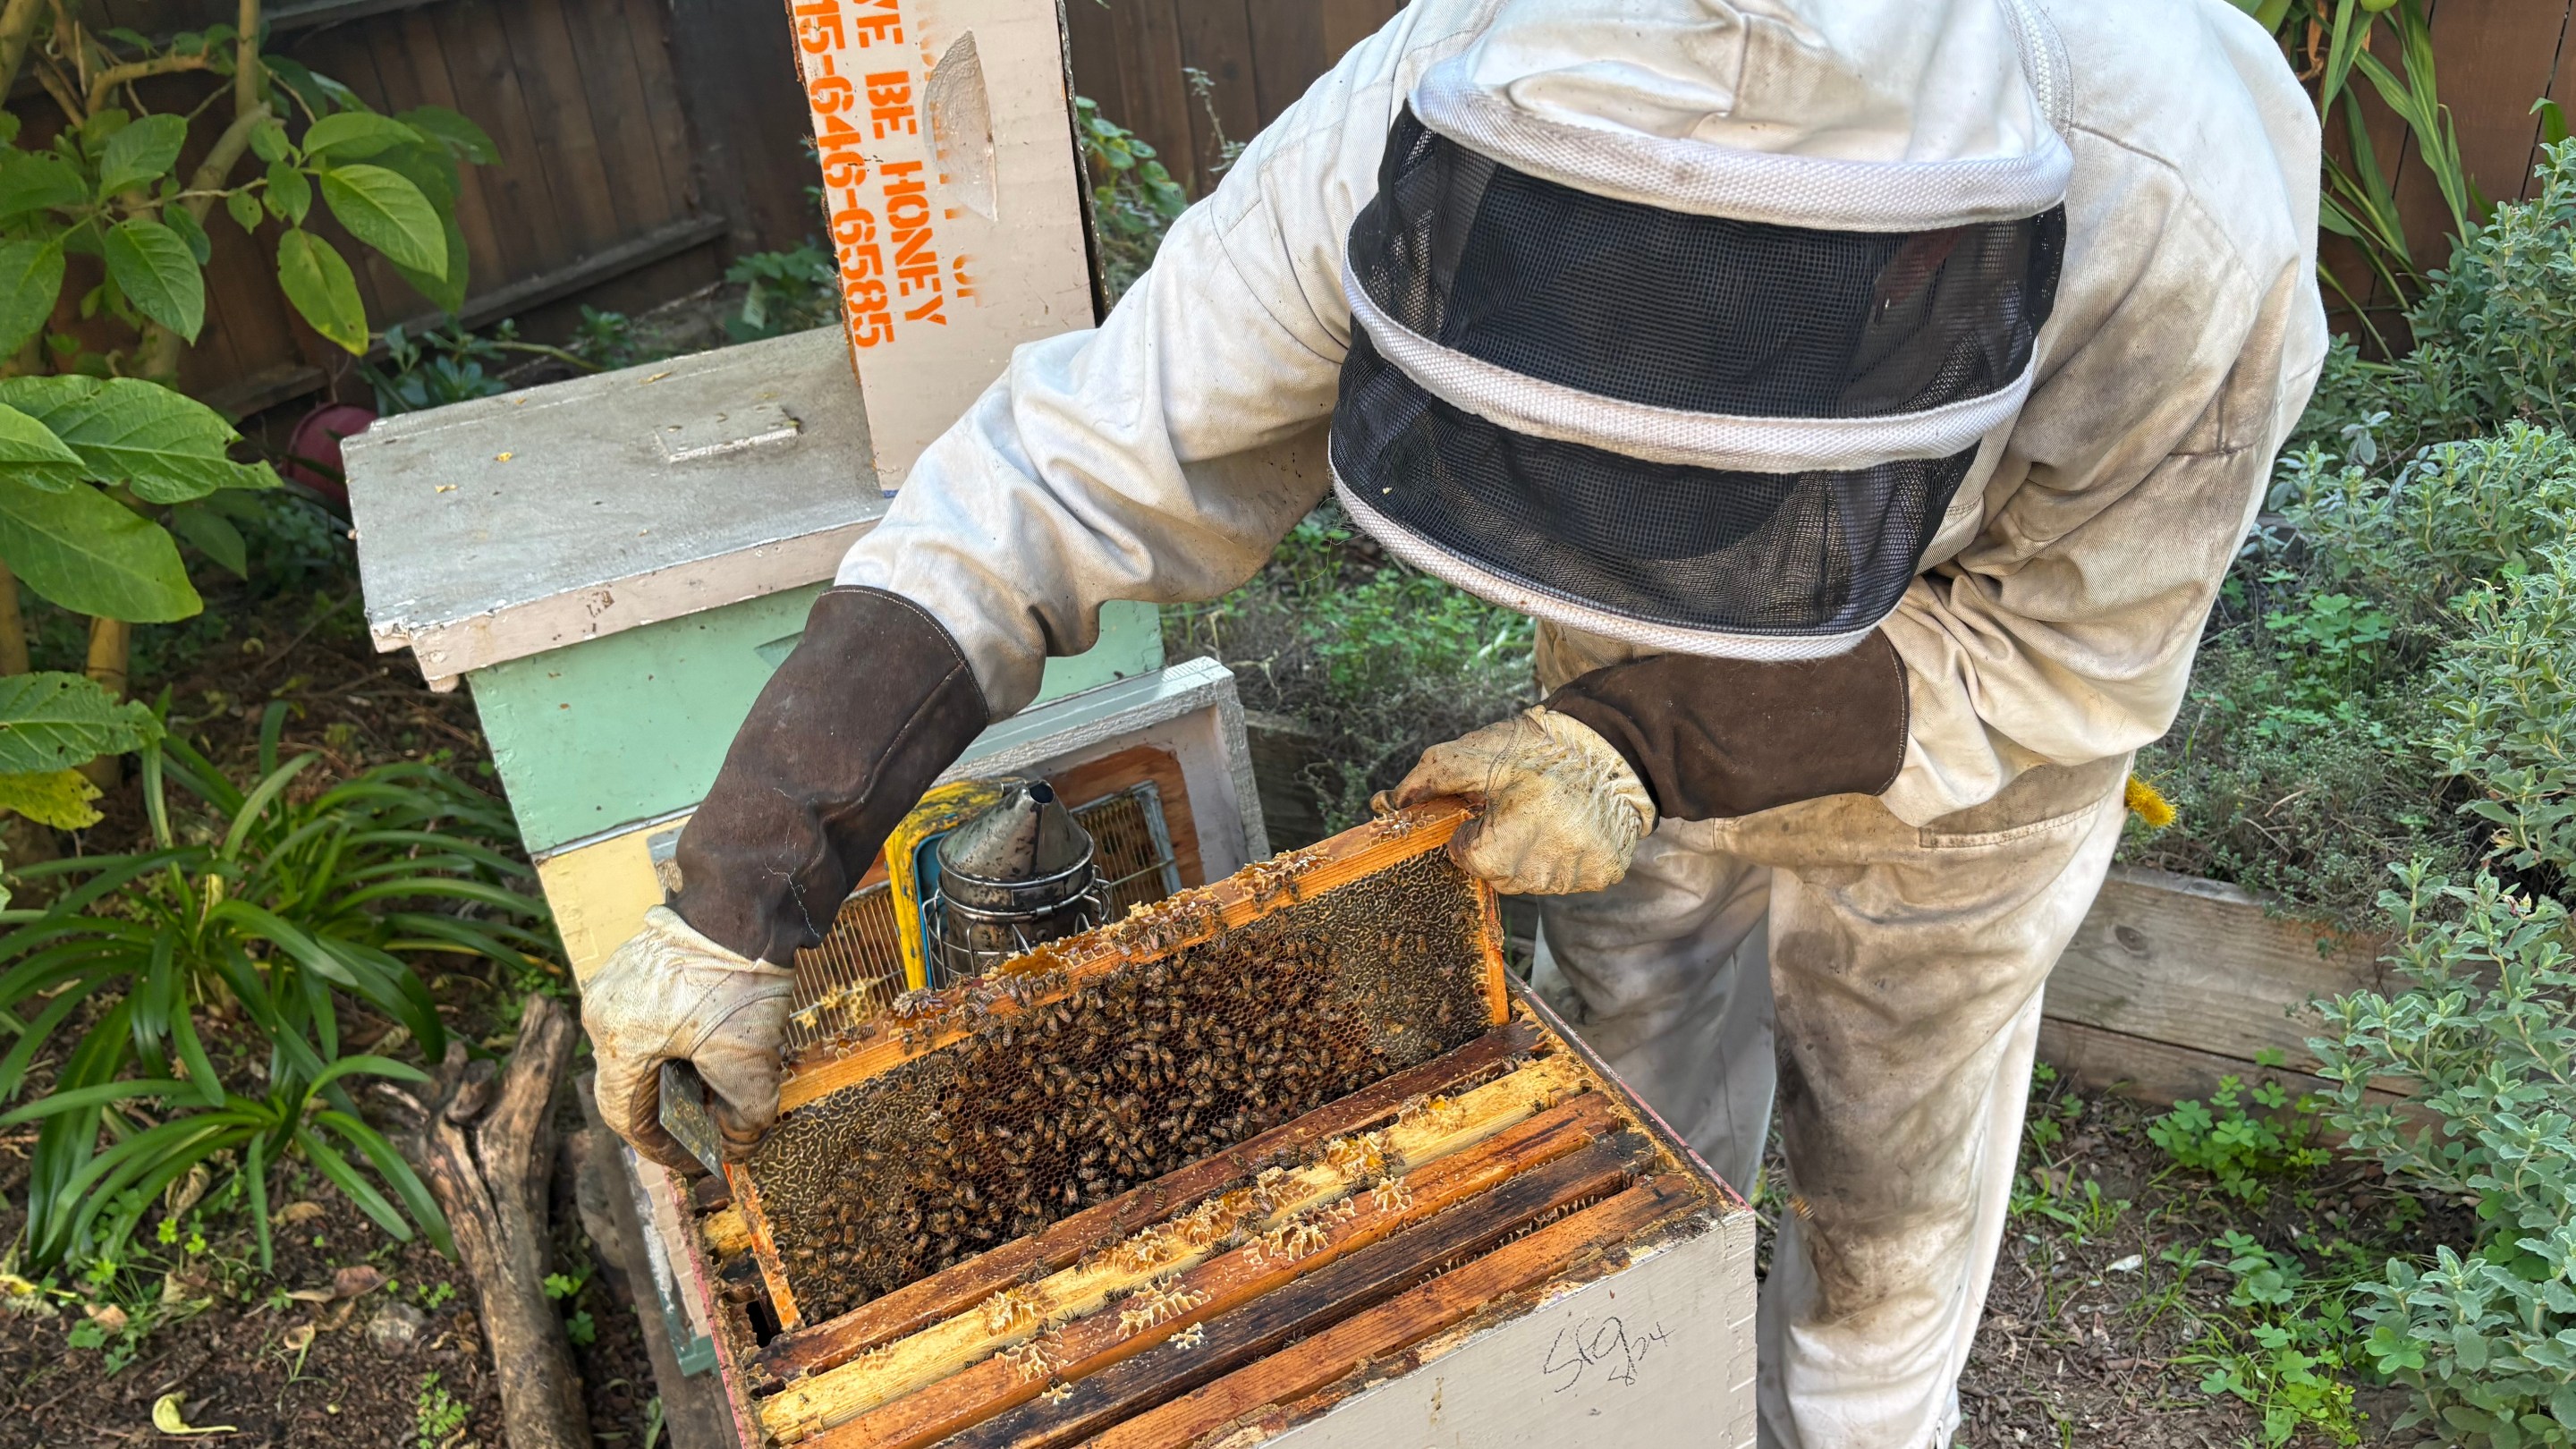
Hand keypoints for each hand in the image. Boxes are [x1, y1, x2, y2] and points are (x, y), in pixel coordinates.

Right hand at [584, 906, 794, 1173]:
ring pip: (637, 1049)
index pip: (625, 1116)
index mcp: (619, 1042)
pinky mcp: (631, 963)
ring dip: (671, 1074)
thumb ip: (744, 1115)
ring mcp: (612, 984)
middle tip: (707, 1123)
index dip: (661, 1147)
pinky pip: (643, 1017)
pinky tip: (707, 1044)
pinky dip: (671, 1040)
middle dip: (669, 1110)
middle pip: (629, 1082)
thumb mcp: (748, 1059)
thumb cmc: (739, 980)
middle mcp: (602, 1014)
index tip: (694, 1157)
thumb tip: (738, 1146)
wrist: (744, 902)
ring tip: (712, 1084)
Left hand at [1390, 707, 1654, 893]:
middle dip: (1500, 846)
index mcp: (1505, 845)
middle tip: (1519, 810)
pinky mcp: (1604, 874)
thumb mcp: (1474, 755)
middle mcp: (1542, 871)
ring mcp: (1576, 876)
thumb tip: (1387, 803)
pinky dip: (1566, 856)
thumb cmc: (1538, 750)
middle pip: (1500, 876)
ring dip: (1532, 854)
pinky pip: (1569, 877)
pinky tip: (1572, 826)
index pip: (1468, 860)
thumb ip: (1429, 780)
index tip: (1488, 811)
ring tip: (1549, 815)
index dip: (1473, 832)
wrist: (1612, 745)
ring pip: (1534, 881)